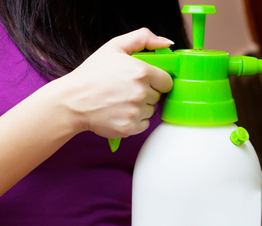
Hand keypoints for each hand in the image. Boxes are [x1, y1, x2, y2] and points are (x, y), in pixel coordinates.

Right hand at [57, 28, 173, 138]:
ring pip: (151, 110)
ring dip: (141, 107)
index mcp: (141, 72)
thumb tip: (167, 43)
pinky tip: (121, 112)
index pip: (167, 81)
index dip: (158, 81)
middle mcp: (141, 93)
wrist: (72, 100)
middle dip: (148, 92)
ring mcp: (135, 112)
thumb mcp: (115, 47)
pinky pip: (143, 124)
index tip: (147, 81)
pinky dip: (135, 120)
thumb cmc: (92, 74)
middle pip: (158, 96)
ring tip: (122, 100)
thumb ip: (143, 38)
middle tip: (128, 89)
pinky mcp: (130, 128)